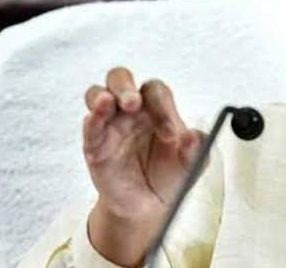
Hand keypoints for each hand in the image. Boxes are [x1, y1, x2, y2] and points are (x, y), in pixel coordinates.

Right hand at [83, 67, 202, 266]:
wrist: (152, 206)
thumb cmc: (172, 174)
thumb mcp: (192, 163)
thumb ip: (196, 147)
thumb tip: (192, 136)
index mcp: (157, 108)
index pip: (156, 93)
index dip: (163, 107)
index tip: (172, 134)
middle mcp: (131, 111)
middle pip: (120, 80)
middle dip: (124, 86)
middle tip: (133, 102)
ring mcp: (110, 125)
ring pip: (97, 95)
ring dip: (102, 96)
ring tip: (109, 102)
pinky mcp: (95, 146)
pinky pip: (90, 128)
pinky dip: (91, 121)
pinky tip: (93, 119)